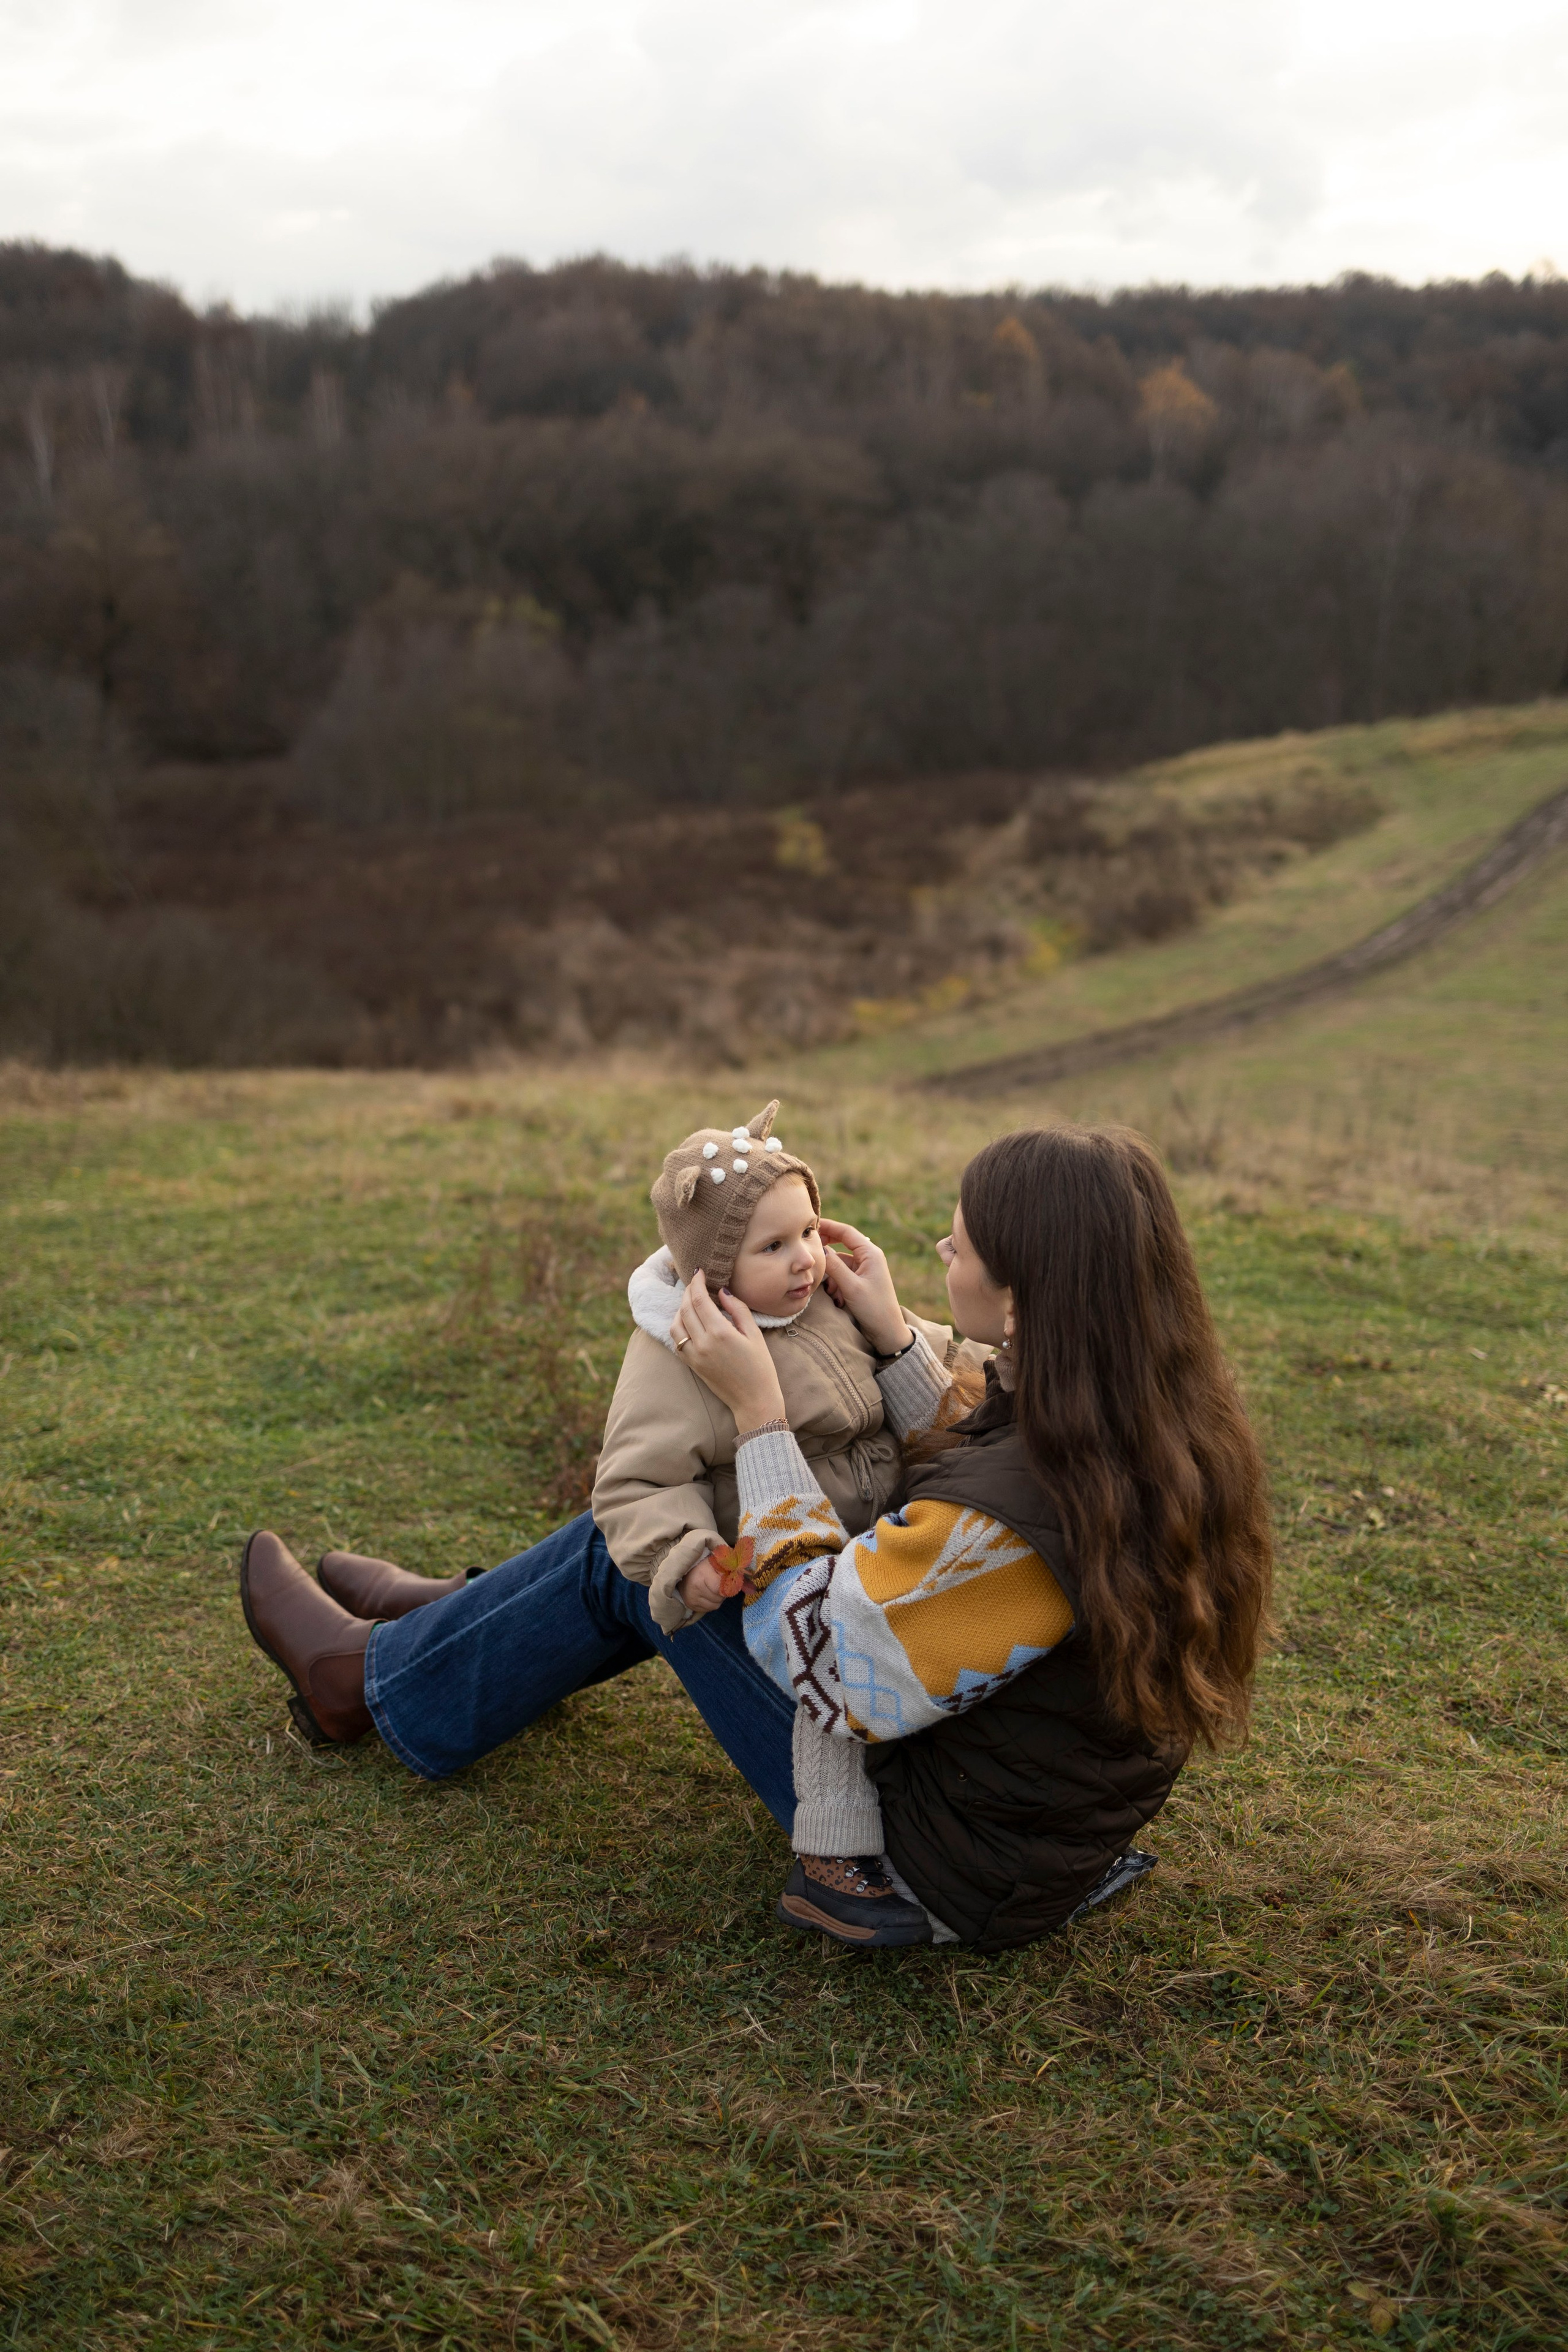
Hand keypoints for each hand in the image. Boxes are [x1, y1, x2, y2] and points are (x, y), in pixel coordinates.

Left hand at [669, 1270, 786, 1429]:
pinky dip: (677, 1326)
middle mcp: (702, 1343)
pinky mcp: (691, 1365)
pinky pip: (676, 1341)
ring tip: (691, 1300)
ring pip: (676, 1324)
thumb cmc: (760, 1367)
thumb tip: (723, 1292)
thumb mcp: (754, 1335)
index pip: (699, 1300)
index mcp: (720, 1333)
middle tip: (695, 1281)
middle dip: (688, 1291)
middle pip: (686, 1309)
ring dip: (680, 1308)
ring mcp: (694, 1356)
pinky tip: (687, 1320)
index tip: (699, 1271)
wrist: (754, 1401)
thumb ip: (738, 1310)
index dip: (697, 1282)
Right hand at [678, 1557, 727, 1615]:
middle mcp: (695, 1588)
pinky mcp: (691, 1605)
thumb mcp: (716, 1562)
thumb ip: (728, 1569)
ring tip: (712, 1589)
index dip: (726, 1585)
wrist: (684, 1572)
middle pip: (719, 1598)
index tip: (725, 1580)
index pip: (721, 1588)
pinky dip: (711, 1603)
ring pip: (715, 1605)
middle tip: (718, 1584)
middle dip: (722, 1592)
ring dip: (717, 1599)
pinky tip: (707, 1595)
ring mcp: (692, 1598)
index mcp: (702, 1575)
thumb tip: (744, 1579)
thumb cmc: (703, 1566)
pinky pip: (708, 1609)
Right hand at [818, 1218, 911, 1356]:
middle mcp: (868, 1257)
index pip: (846, 1232)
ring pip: (840, 1262)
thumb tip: (820, 1250)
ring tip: (829, 1289)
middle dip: (827, 1249)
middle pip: (842, 1244)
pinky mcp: (860, 1281)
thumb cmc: (874, 1308)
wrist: (887, 1331)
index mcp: (870, 1253)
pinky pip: (842, 1274)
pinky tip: (835, 1297)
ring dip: (831, 1273)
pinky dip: (835, 1283)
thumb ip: (834, 1266)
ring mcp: (864, 1269)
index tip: (810, 1226)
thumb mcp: (851, 1287)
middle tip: (810, 1251)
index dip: (828, 1226)